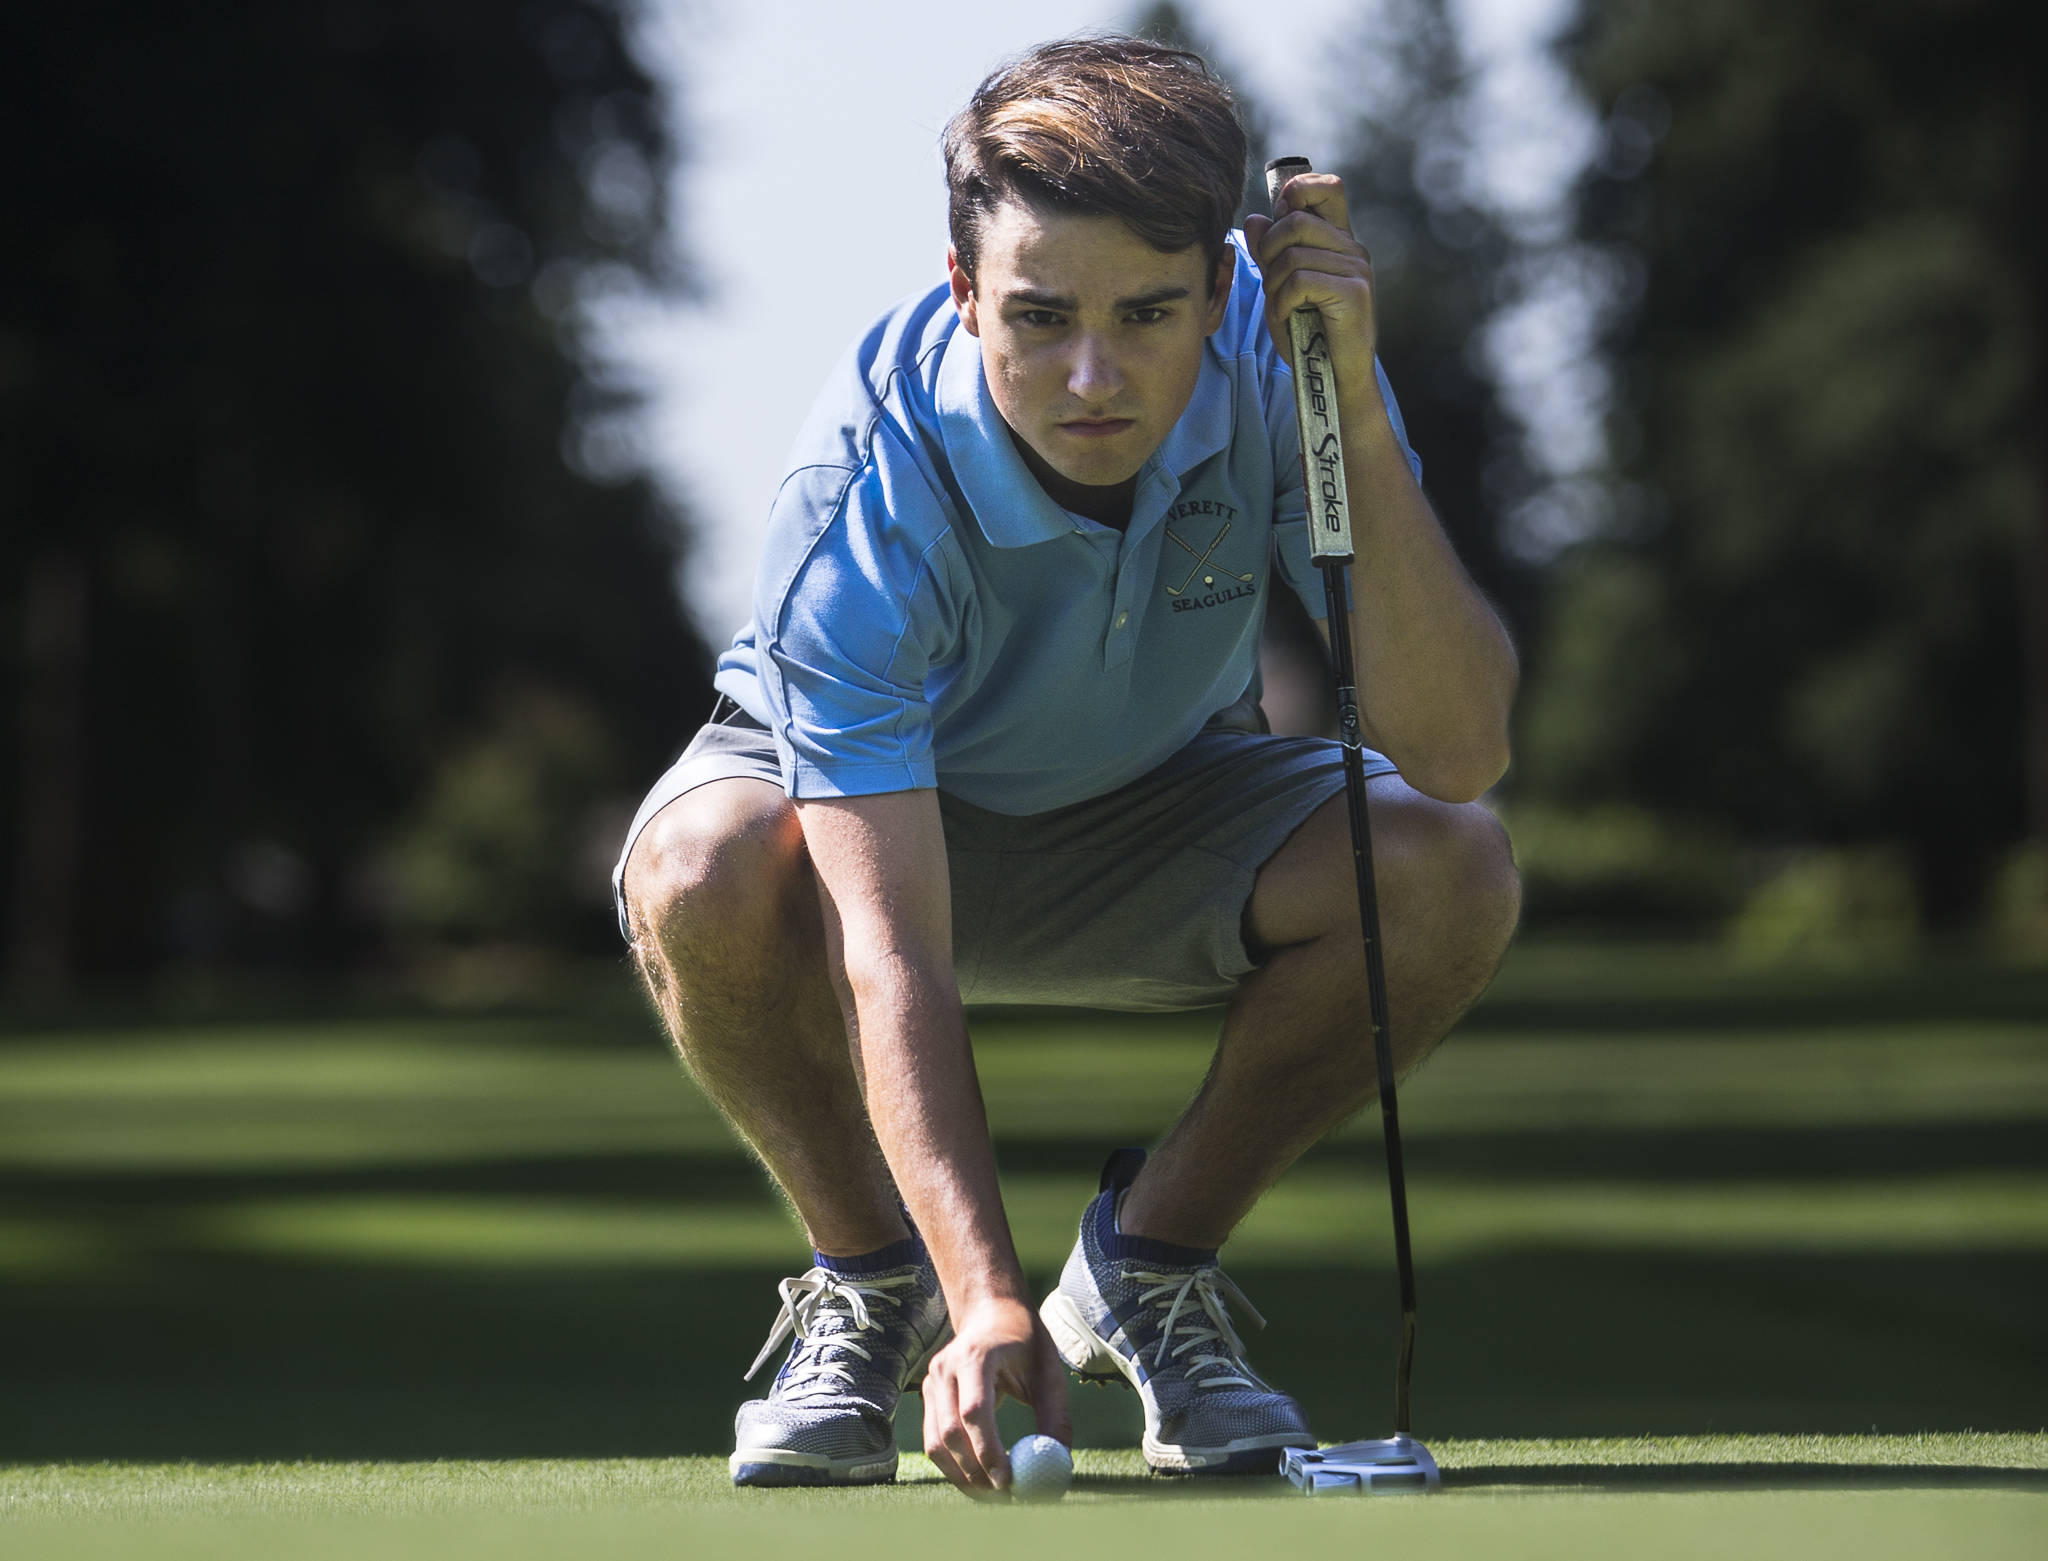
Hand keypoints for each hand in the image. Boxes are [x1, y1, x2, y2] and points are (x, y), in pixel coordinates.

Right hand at [920, 1295, 1072, 1497]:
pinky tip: (978, 1478)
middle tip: (1004, 1497)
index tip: (1009, 1481)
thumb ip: (1055, 1417)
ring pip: (936, 1442)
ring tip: (993, 1495)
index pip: (975, 1411)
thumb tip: (1058, 1464)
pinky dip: (953, 1465)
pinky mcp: (927, 1396)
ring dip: (962, 1476)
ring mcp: (931, 1381)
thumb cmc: (1025, 1343)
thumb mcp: (1048, 1373)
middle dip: (976, 1472)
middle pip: (951, 1432)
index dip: (989, 1450)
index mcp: (976, 1355)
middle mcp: (946, 1367)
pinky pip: (933, 1440)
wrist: (991, 1313)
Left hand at [1242, 170, 1379, 392]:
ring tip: (1280, 306)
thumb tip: (1256, 218)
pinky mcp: (1355, 292)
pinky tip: (1287, 317)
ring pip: (1294, 252)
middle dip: (1269, 252)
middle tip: (1271, 284)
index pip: (1327, 188)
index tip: (1279, 220)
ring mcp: (1357, 268)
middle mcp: (1352, 248)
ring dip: (1273, 283)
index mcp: (1338, 240)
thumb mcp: (1280, 289)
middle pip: (1296, 220)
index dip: (1297, 193)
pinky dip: (1282, 301)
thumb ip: (1270, 254)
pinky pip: (1301, 279)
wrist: (1333, 380)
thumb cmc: (1307, 336)